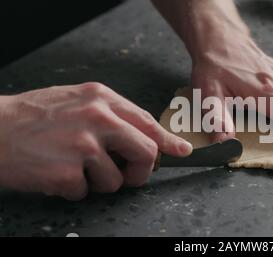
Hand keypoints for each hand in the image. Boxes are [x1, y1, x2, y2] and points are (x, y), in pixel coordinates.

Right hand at [0, 83, 191, 199]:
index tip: (182, 150)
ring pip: (116, 181)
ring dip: (98, 182)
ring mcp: (84, 146)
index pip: (147, 122)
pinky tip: (55, 173)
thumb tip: (144, 138)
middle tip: (127, 175)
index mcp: (102, 99)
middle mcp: (98, 119)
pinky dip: (73, 189)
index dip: (167, 140)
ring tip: (73, 168)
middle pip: (146, 153)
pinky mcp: (68, 172)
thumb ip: (112, 116)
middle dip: (139, 172)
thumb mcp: (77, 102)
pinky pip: (86, 192)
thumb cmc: (34, 117)